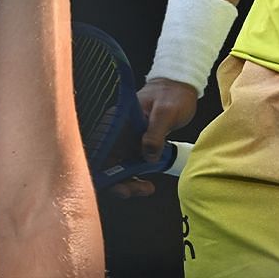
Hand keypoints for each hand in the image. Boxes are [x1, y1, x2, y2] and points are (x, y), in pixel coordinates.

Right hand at [108, 77, 198, 198]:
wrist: (180, 87)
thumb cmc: (172, 94)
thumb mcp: (166, 111)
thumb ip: (156, 133)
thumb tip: (147, 156)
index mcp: (117, 122)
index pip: (98, 149)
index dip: (99, 169)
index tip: (113, 182)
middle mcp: (116, 133)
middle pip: (104, 164)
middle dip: (115, 182)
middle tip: (133, 191)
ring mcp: (124, 141)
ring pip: (116, 169)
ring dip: (127, 183)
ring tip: (146, 188)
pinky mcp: (134, 146)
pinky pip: (129, 167)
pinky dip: (135, 179)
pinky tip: (147, 184)